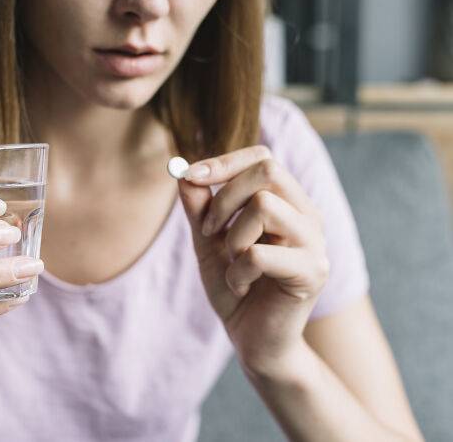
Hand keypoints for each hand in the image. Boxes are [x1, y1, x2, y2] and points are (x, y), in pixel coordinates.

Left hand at [178, 146, 329, 373]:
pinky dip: (236, 271)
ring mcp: (314, 242)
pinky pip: (260, 253)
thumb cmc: (235, 287)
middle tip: (208, 232)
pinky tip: (239, 286)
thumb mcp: (208, 244)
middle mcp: (306, 215)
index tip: (191, 176)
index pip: (263, 158)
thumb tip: (184, 174)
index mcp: (286, 202)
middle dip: (224, 199)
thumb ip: (199, 210)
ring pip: (264, 206)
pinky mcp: (313, 271)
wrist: (253, 340)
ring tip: (232, 263)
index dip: (225, 162)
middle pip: (268, 171)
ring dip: (233, 237)